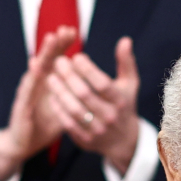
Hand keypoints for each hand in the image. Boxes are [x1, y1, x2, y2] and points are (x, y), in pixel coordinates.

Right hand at [0, 27, 76, 179]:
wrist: (24, 143)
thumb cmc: (44, 124)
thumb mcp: (65, 108)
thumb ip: (75, 95)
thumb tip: (94, 86)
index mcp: (47, 83)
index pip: (56, 60)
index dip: (64, 46)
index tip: (73, 31)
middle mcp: (37, 84)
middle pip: (47, 59)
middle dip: (56, 43)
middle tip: (64, 28)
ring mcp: (28, 92)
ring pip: (37, 69)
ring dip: (44, 53)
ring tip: (51, 38)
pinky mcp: (22, 104)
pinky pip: (28, 89)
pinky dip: (32, 76)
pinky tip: (35, 64)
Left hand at [47, 36, 142, 170]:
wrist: (123, 140)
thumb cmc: (124, 104)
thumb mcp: (129, 84)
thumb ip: (126, 62)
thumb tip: (125, 40)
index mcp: (120, 101)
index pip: (102, 83)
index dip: (87, 69)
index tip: (76, 56)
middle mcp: (110, 117)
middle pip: (85, 94)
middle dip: (69, 76)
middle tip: (58, 62)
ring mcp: (98, 130)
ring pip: (74, 109)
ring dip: (60, 91)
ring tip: (50, 77)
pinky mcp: (86, 140)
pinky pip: (68, 123)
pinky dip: (59, 109)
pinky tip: (52, 96)